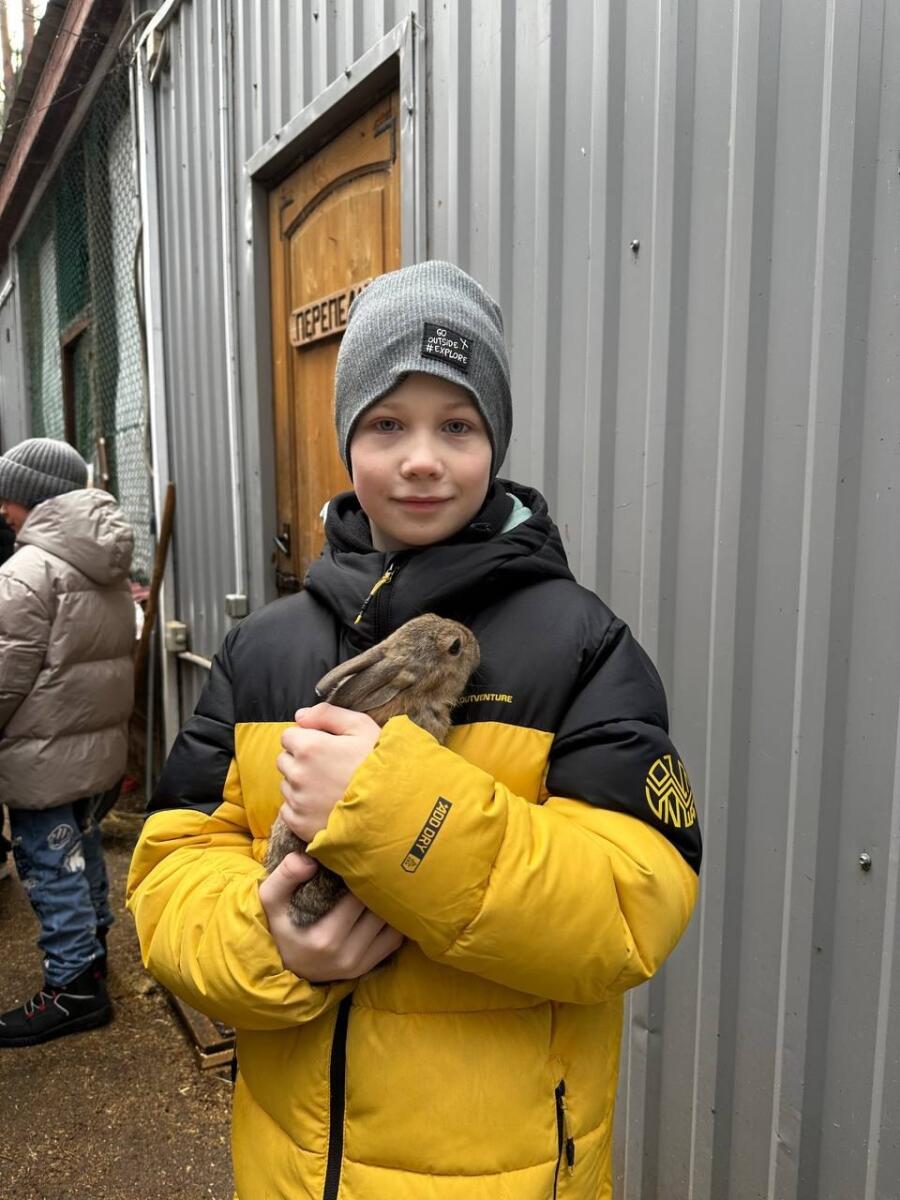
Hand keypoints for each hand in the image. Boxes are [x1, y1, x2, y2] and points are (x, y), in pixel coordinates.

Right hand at [259, 851, 403, 981]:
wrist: (280, 965)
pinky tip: (382, 906)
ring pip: (389, 924)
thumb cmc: (278, 924)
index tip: (359, 859)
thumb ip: (286, 875)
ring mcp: (358, 964)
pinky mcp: (365, 968)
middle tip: (374, 868)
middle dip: (377, 887)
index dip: (361, 874)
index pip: (359, 897)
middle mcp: (346, 954)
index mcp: (325, 938)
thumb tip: (309, 858)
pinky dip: (392, 922)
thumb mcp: (271, 899)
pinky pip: (393, 940)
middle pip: (378, 911)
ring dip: (387, 903)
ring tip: (378, 885)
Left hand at [275, 703, 380, 843]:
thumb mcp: (361, 727)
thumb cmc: (379, 763)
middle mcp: (298, 774)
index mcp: (309, 747)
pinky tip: (323, 806)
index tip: (324, 747)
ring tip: (329, 788)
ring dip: (300, 784)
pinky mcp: (300, 824)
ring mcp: (298, 801)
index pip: (288, 736)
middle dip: (300, 761)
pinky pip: (288, 811)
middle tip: (328, 767)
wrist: (393, 807)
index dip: (306, 738)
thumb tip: (299, 716)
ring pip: (286, 785)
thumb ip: (327, 713)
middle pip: (284, 761)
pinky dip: (301, 808)